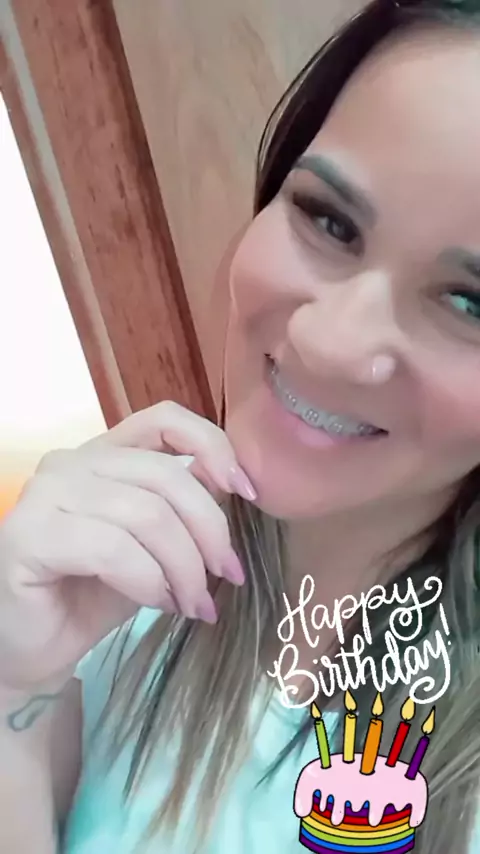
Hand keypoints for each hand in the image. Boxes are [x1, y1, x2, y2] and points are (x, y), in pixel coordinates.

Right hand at [0, 401, 255, 692]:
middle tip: (228, 576)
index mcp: (103, 454)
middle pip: (166, 475)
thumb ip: (183, 510)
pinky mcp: (29, 534)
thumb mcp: (154, 547)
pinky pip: (113, 548)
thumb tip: (235, 487)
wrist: (35, 649)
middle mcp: (71, 462)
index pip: (164, 420)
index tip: (247, 492)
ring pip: (146, 514)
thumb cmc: (92, 596)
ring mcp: (46, 494)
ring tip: (193, 604)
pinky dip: (149, 580)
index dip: (214, 446)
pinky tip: (158, 603)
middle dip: (210, 531)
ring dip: (184, 567)